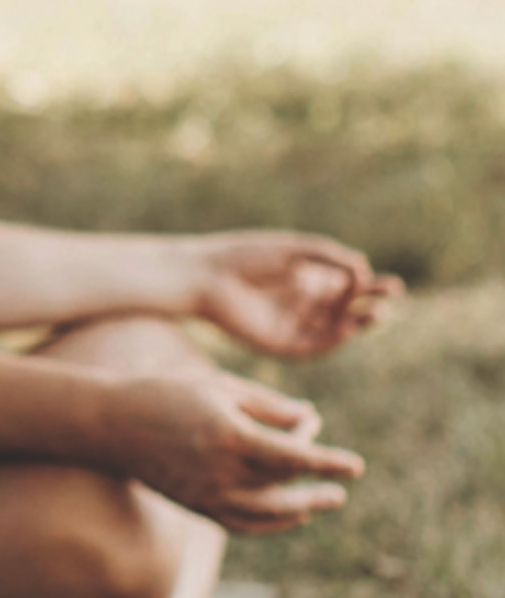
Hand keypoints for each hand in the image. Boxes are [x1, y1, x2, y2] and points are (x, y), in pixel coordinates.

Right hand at [106, 370, 362, 534]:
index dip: (328, 461)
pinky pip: (244, 524)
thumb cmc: (166, 392)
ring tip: (324, 501)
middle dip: (316, 479)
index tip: (356, 465)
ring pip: (269, 511)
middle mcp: (221, 470)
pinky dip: (272, 523)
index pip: (294, 456)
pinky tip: (291, 515)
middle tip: (342, 482)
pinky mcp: (196, 505)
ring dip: (301, 508)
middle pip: (285, 483)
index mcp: (229, 434)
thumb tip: (309, 419)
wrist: (111, 423)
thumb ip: (267, 403)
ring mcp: (207, 493)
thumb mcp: (219, 386)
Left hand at [192, 232, 403, 358]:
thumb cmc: (244, 256)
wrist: (205, 277)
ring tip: (377, 312)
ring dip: (358, 323)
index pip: (347, 286)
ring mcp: (291, 324)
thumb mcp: (292, 250)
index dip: (371, 286)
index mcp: (304, 279)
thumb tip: (362, 268)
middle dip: (370, 303)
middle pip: (346, 308)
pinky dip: (332, 340)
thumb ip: (328, 256)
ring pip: (333, 330)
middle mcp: (301, 303)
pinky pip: (312, 347)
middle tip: (392, 295)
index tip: (391, 283)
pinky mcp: (278, 344)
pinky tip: (348, 328)